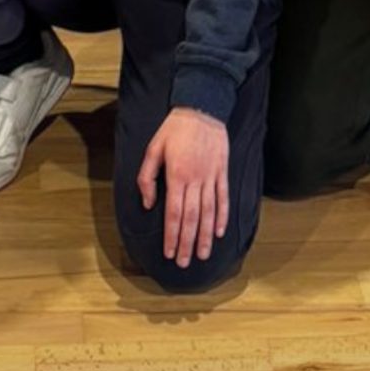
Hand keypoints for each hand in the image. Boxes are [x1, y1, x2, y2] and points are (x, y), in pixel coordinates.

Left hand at [138, 107, 230, 268]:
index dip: (172, 236)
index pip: (174, 213)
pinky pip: (223, 198)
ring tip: (203, 254)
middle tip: (185, 263)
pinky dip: (222, 216)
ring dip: (206, 236)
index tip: (170, 253)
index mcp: (176, 175)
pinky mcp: (222, 171)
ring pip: (209, 212)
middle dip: (188, 243)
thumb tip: (149, 204)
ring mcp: (211, 176)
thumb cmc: (174, 128)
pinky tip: (220, 232)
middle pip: (192, 218)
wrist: (202, 107)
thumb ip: (146, 177)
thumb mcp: (153, 148)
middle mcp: (195, 179)